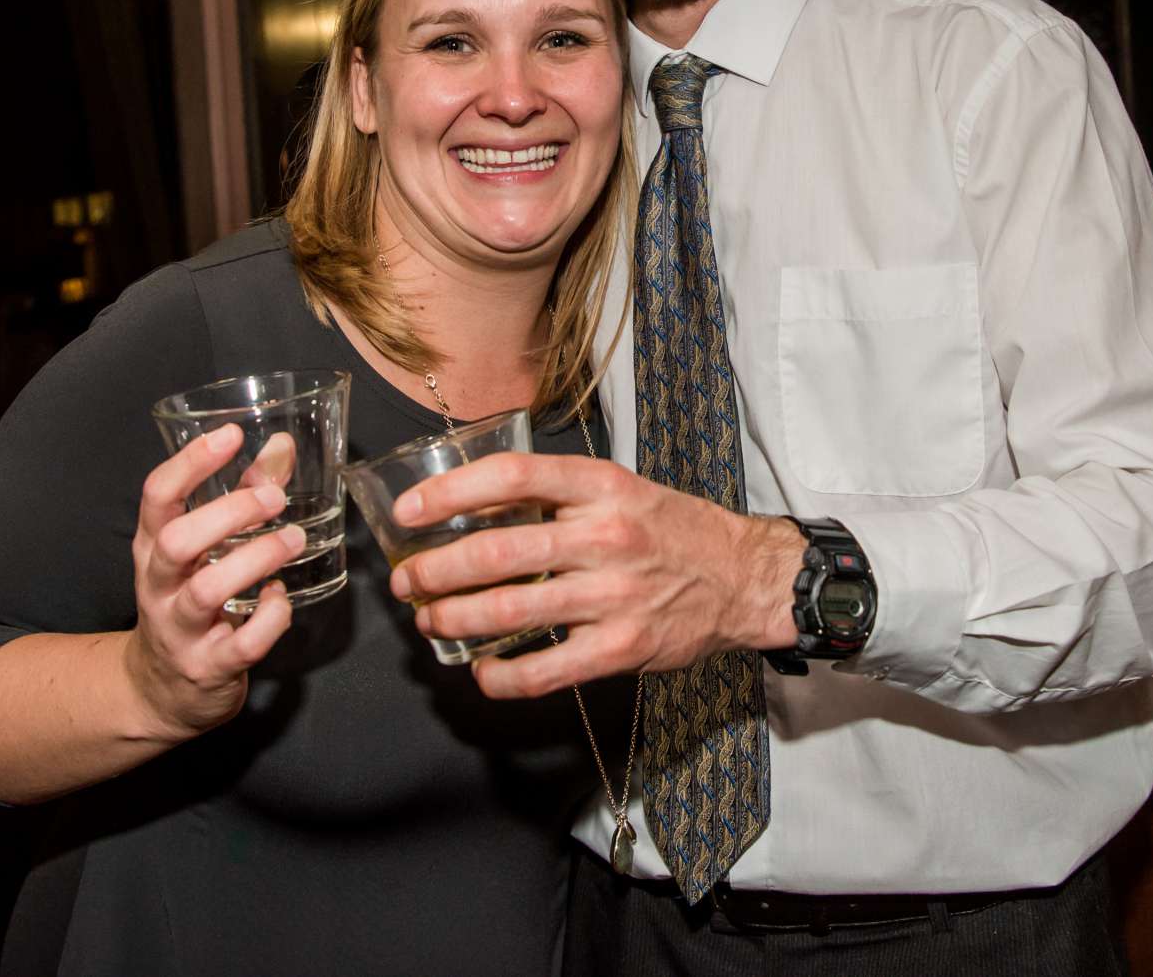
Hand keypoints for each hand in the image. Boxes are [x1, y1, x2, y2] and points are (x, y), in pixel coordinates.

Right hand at [122, 424, 298, 740]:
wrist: (160, 692)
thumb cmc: (188, 601)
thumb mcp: (202, 549)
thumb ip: (241, 496)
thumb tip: (280, 446)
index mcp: (153, 547)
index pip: (156, 496)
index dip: (190, 462)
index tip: (229, 435)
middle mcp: (158, 586)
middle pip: (176, 541)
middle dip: (228, 513)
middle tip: (275, 498)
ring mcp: (179, 630)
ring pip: (206, 591)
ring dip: (256, 560)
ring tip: (293, 540)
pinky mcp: (208, 667)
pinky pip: (242, 644)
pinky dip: (271, 617)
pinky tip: (281, 598)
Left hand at [386, 454, 804, 698]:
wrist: (743, 577)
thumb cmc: (674, 530)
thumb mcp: (622, 489)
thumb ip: (559, 495)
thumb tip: (476, 506)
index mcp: (602, 487)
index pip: (513, 476)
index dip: (451, 493)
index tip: (410, 512)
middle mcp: (605, 536)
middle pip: (496, 551)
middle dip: (435, 570)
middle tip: (409, 581)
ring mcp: (613, 596)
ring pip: (508, 611)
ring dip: (454, 619)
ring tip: (431, 620)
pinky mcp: (621, 647)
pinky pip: (544, 670)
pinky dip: (501, 677)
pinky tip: (481, 671)